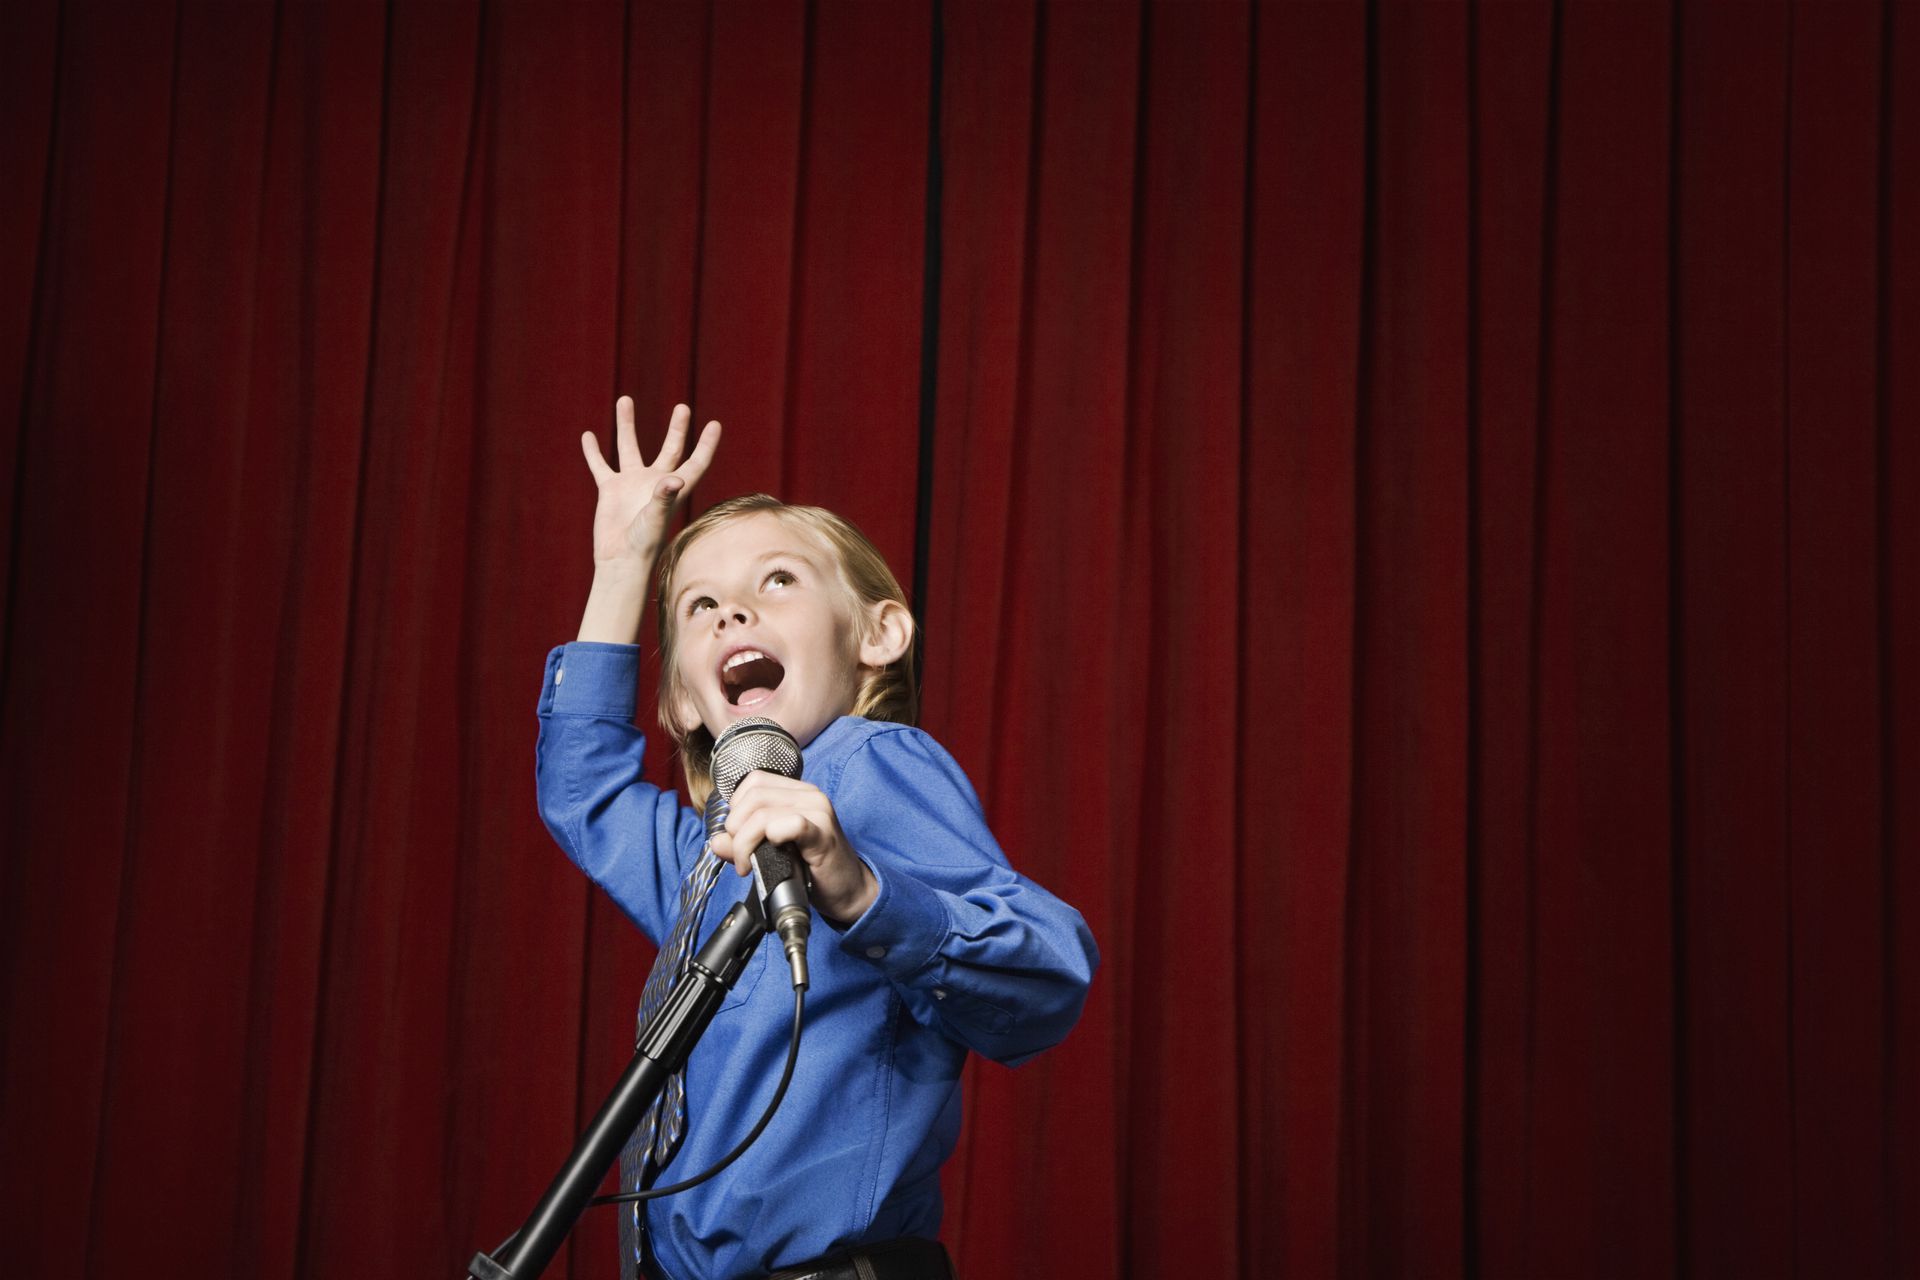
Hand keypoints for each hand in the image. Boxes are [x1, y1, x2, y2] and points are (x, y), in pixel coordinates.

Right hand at [580, 398, 720, 575]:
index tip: (715, 424)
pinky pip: (601, 465)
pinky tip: (588, 436)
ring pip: (629, 447)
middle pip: (670, 448)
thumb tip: (673, 478)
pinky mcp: (610, 490)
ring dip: (627, 424)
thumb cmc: (644, 543)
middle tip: (683, 407)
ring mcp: (632, 484)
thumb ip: (664, 497)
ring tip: (624, 400)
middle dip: (677, 428)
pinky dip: (594, 452)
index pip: (696, 461)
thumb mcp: (656, 517)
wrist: (621, 560)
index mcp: (674, 487)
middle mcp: (655, 481)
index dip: (707, 444)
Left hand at [710, 772, 878, 923]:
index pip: (753, 782)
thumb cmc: (812, 868)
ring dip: (745, 842)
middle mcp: (808, 795)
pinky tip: (773, 855)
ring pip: (763, 814)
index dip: (736, 808)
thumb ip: (742, 842)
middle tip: (741, 857)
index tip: (737, 836)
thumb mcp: (771, 852)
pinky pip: (791, 825)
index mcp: (796, 792)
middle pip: (753, 797)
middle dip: (735, 830)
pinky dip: (773, 838)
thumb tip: (715, 841)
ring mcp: (818, 811)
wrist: (848, 890)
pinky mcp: (823, 834)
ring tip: (748, 865)